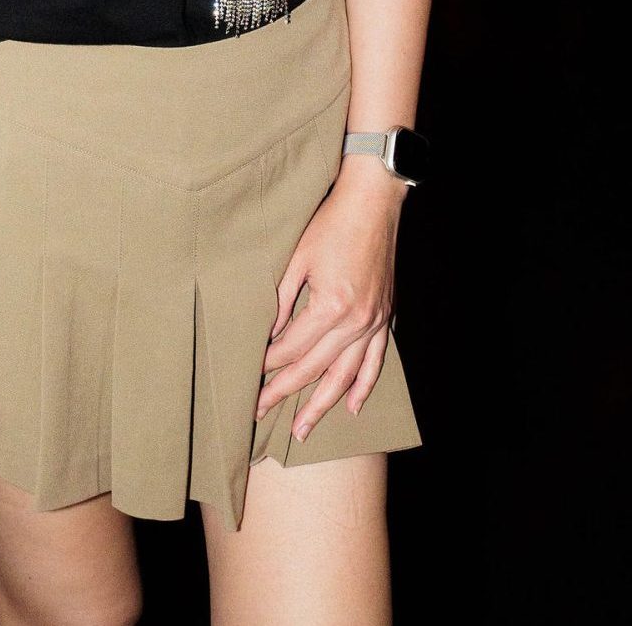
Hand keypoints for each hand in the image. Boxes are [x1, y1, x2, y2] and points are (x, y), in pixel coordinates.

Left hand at [256, 166, 403, 442]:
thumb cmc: (330, 223)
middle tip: (260, 411)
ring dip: (322, 405)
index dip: (267, 365)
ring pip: (345, 376)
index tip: (248, 377)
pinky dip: (362, 387)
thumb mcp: (296, 257)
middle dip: (284, 392)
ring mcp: (373, 322)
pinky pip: (375, 362)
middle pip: (314, 368)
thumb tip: (265, 334)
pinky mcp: (384, 317)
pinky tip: (350, 407)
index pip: (291, 348)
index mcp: (330, 305)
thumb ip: (279, 298)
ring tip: (302, 429)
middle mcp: (355, 321)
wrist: (373, 203)